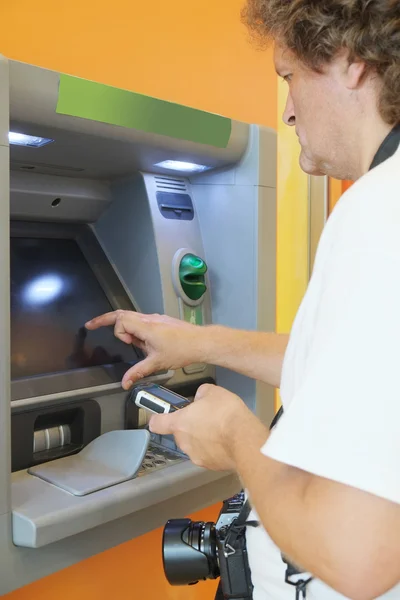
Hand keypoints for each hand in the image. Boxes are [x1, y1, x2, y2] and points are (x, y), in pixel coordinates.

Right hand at [85, 310, 201, 388]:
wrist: (201, 342)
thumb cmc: (181, 350)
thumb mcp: (157, 363)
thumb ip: (138, 372)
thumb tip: (124, 383)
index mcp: (146, 326)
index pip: (121, 320)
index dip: (118, 332)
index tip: (127, 344)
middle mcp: (149, 319)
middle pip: (122, 313)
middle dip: (106, 319)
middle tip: (92, 325)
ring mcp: (155, 318)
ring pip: (132, 316)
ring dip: (126, 328)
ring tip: (130, 343)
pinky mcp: (161, 320)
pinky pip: (142, 321)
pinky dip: (136, 329)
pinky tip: (144, 343)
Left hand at [149, 384, 267, 470]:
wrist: (245, 439)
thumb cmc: (225, 412)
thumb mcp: (214, 392)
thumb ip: (202, 394)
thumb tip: (200, 400)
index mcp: (180, 423)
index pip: (157, 424)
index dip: (157, 420)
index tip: (159, 419)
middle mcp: (184, 443)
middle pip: (181, 435)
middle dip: (191, 428)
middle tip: (207, 420)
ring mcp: (197, 457)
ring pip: (195, 446)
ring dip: (203, 440)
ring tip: (220, 432)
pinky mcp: (211, 467)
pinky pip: (209, 456)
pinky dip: (215, 451)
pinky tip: (227, 443)